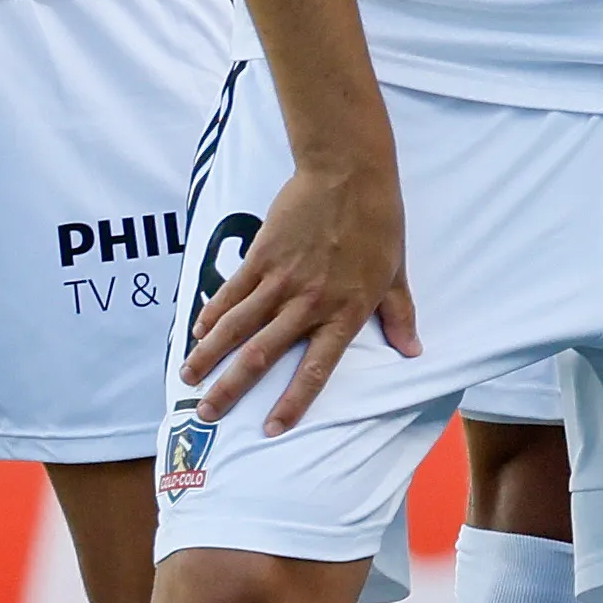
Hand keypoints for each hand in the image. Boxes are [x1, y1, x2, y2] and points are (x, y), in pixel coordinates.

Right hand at [185, 151, 417, 429]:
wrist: (348, 173)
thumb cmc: (379, 222)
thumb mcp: (396, 273)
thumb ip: (399, 315)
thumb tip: (413, 352)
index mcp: (346, 312)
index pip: (317, 369)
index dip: (293, 401)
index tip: (272, 429)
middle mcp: (309, 302)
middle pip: (263, 355)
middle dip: (231, 388)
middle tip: (207, 412)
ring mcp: (281, 279)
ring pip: (237, 327)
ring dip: (210, 354)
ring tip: (189, 379)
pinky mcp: (260, 256)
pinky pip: (231, 292)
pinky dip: (212, 313)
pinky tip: (197, 332)